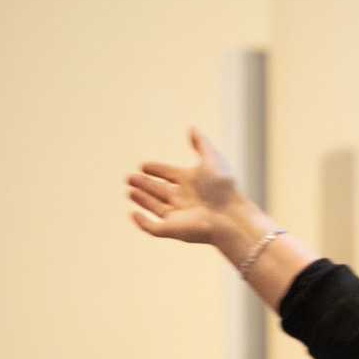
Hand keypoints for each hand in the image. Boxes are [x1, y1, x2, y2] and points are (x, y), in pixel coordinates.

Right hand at [127, 129, 245, 245]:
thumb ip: (202, 144)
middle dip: (144, 184)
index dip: (156, 170)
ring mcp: (178, 215)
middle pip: (160, 191)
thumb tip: (192, 128)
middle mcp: (184, 199)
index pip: (169, 175)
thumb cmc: (222, 188)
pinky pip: (153, 228)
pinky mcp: (173, 230)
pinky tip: (133, 213)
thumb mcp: (212, 159)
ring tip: (129, 191)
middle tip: (129, 178)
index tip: (143, 166)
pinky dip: (142, 222)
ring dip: (142, 199)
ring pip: (155, 207)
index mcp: (192, 183)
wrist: (229, 215)